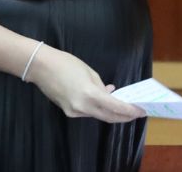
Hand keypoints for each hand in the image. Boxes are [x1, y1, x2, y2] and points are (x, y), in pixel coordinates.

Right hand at [25, 45, 146, 122]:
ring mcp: (74, 112)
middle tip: (136, 113)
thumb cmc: (66, 64)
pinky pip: (88, 112)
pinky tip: (105, 101)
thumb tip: (110, 94)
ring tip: (124, 107)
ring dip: (112, 112)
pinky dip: (98, 108)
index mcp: (89, 95)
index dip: (129, 111)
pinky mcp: (68, 111)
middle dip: (124, 116)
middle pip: (108, 117)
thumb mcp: (89, 72)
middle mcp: (82, 108)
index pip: (115, 108)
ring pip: (98, 115)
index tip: (140, 111)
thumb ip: (101, 86)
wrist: (41, 67)